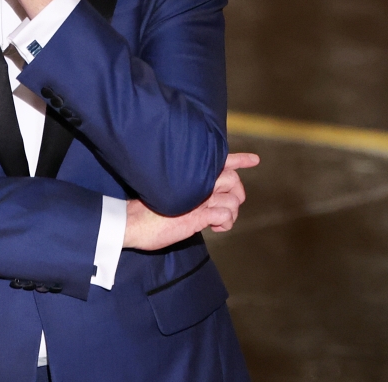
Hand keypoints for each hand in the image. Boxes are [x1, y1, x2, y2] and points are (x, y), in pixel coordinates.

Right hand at [122, 152, 259, 249]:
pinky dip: (226, 222)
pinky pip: (224, 215)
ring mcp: (198, 199)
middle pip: (232, 179)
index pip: (219, 162)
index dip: (239, 160)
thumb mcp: (170, 194)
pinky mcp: (197, 216)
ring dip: (232, 212)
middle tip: (232, 203)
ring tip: (220, 221)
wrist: (132, 223)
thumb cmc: (147, 211)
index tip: (255, 160)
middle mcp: (196, 183)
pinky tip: (216, 227)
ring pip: (232, 199)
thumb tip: (203, 196)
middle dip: (238, 193)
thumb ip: (188, 191)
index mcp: (189, 175)